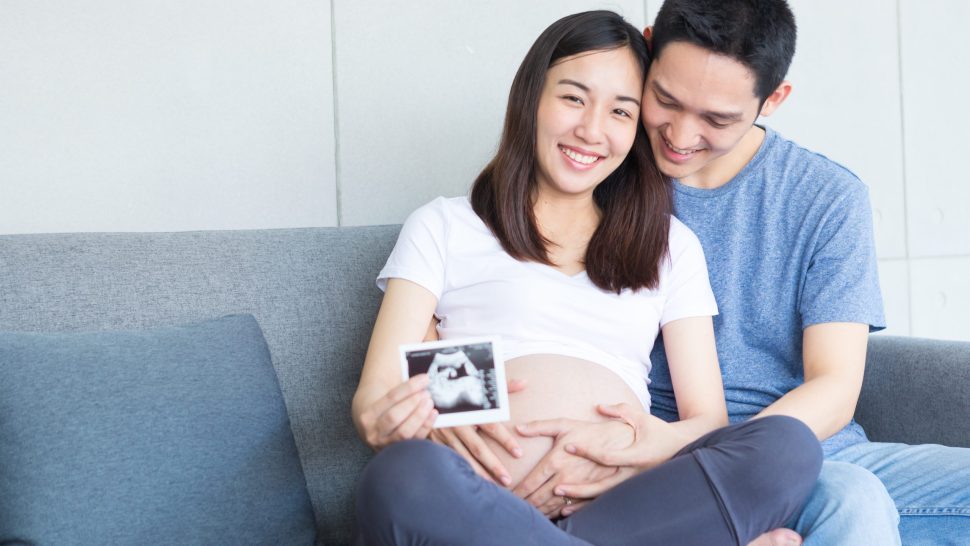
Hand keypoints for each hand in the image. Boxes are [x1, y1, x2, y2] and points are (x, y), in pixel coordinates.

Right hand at [356, 374, 437, 449]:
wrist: (370, 428)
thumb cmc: (380, 407)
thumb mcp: (380, 396)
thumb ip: (398, 389)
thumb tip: (421, 378)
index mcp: (366, 416)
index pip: (390, 398)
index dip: (410, 387)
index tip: (425, 378)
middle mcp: (373, 432)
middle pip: (394, 417)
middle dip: (413, 403)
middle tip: (427, 393)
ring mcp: (384, 445)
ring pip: (405, 432)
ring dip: (420, 416)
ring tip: (429, 402)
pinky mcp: (398, 451)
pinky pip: (414, 440)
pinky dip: (426, 426)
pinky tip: (433, 414)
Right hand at [429, 378, 527, 485]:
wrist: (424, 393)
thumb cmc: (457, 391)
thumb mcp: (479, 387)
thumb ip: (502, 387)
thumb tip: (524, 383)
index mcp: (471, 410)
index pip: (492, 426)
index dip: (505, 440)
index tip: (519, 453)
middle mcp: (457, 423)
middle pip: (478, 447)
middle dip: (493, 465)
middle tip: (508, 479)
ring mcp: (445, 435)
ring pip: (463, 458)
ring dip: (478, 473)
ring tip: (492, 487)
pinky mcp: (434, 443)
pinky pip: (449, 460)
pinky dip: (460, 472)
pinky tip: (469, 484)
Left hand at [513, 417, 634, 517]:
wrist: (620, 440)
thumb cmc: (588, 431)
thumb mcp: (563, 425)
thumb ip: (539, 426)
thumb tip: (518, 428)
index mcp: (555, 460)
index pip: (530, 483)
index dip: (517, 492)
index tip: (507, 496)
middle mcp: (565, 476)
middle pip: (539, 497)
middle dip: (525, 505)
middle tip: (514, 508)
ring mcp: (578, 487)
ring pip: (554, 505)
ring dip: (540, 511)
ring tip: (530, 513)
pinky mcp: (590, 492)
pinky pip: (573, 508)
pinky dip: (561, 513)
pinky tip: (553, 514)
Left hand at [554, 403, 688, 501]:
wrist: (680, 448)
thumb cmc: (659, 431)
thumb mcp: (642, 418)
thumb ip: (620, 411)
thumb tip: (599, 407)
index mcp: (636, 456)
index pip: (607, 457)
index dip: (587, 452)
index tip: (568, 446)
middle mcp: (633, 474)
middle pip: (603, 486)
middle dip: (579, 488)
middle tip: (556, 487)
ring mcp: (632, 484)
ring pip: (604, 497)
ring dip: (582, 500)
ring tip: (560, 503)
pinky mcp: (630, 490)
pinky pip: (607, 500)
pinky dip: (590, 505)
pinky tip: (572, 509)